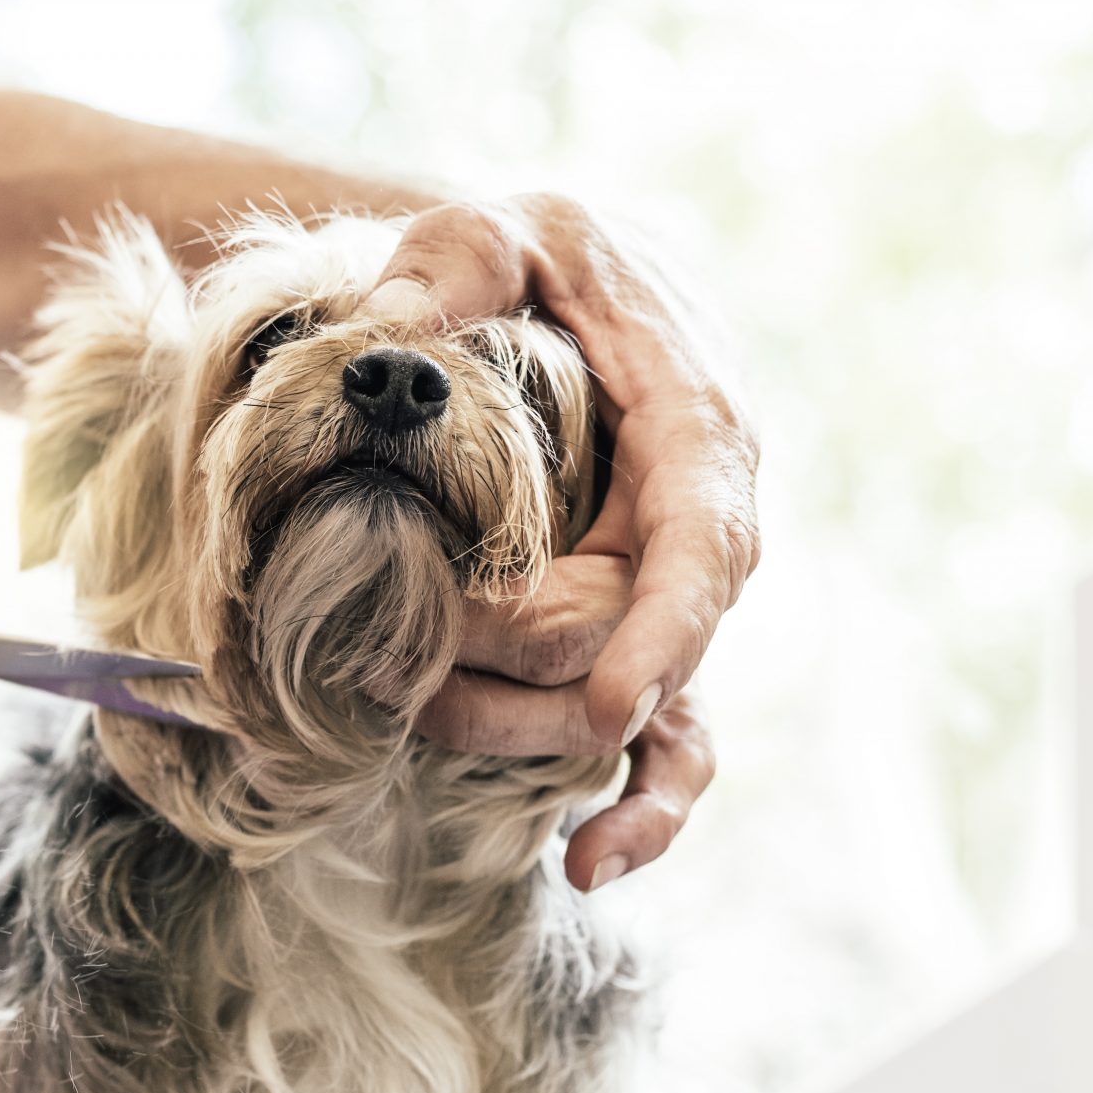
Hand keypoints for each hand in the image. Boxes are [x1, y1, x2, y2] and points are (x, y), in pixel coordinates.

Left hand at [372, 196, 759, 888]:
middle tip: (405, 652)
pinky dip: (640, 801)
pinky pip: (663, 731)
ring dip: (541, 736)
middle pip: (642, 640)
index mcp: (693, 426)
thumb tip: (390, 341)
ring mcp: (667, 582)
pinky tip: (590, 864)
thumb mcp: (496, 228)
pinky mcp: (634, 622)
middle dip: (528, 671)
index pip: (702, 543)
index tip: (605, 709)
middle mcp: (698, 519)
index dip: (661, 634)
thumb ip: (452, 264)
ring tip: (429, 729)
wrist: (563, 280)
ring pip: (651, 704)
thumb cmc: (539, 257)